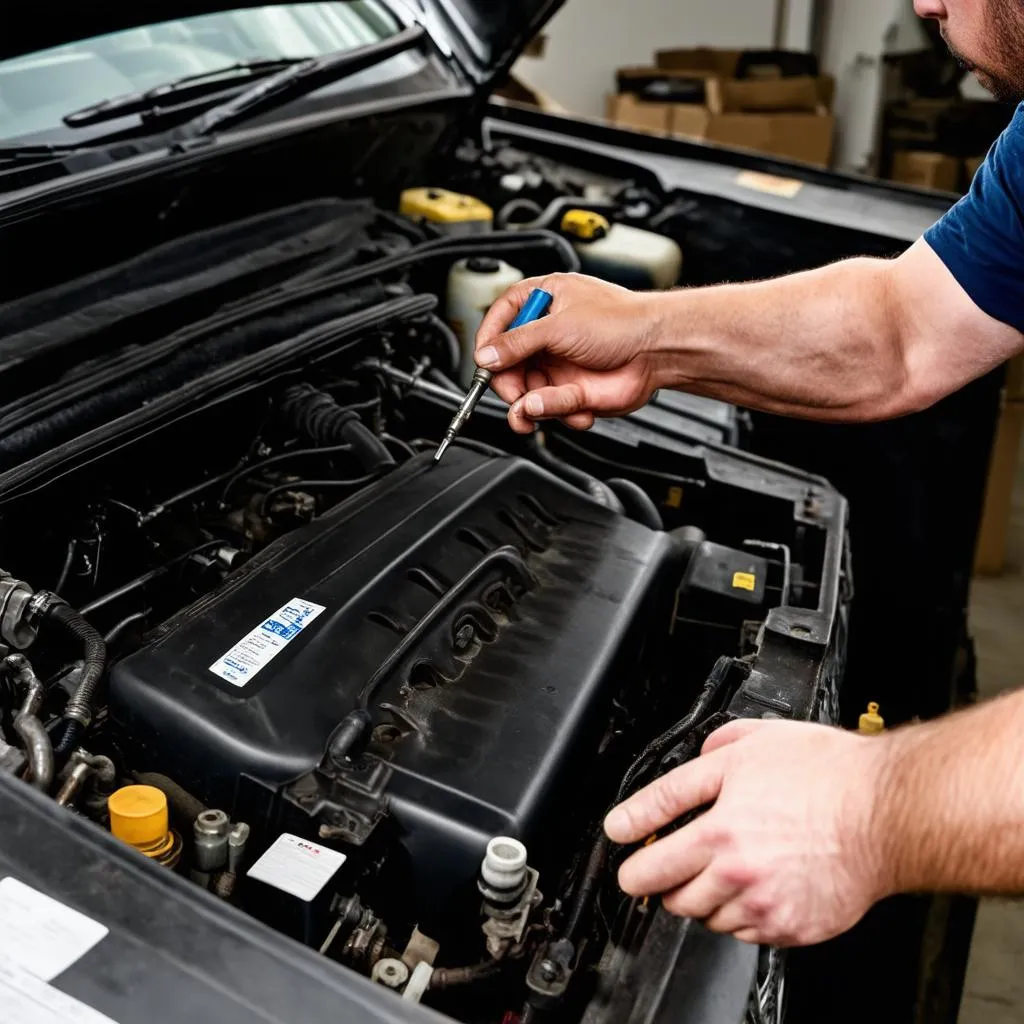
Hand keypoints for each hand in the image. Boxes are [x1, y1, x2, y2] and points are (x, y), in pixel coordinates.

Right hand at [475, 273, 663, 433]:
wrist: (657, 350)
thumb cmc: (621, 321)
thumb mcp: (558, 326)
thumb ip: (518, 344)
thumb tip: (487, 357)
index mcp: (543, 302)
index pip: (501, 319)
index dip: (488, 341)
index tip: (483, 361)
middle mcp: (548, 333)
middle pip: (508, 363)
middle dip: (509, 383)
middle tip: (514, 393)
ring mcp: (559, 363)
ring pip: (526, 391)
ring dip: (533, 406)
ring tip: (541, 409)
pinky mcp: (571, 390)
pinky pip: (550, 408)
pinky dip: (559, 412)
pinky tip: (577, 408)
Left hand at [603, 718, 892, 946]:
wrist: (887, 811)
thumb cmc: (826, 773)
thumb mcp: (748, 746)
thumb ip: (697, 766)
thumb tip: (666, 781)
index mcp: (720, 831)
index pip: (649, 859)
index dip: (627, 856)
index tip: (622, 850)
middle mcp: (738, 875)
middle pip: (671, 897)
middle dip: (663, 877)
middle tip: (672, 858)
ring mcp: (766, 907)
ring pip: (707, 918)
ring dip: (703, 896)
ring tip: (723, 864)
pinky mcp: (793, 928)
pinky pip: (746, 933)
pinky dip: (740, 913)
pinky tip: (756, 882)